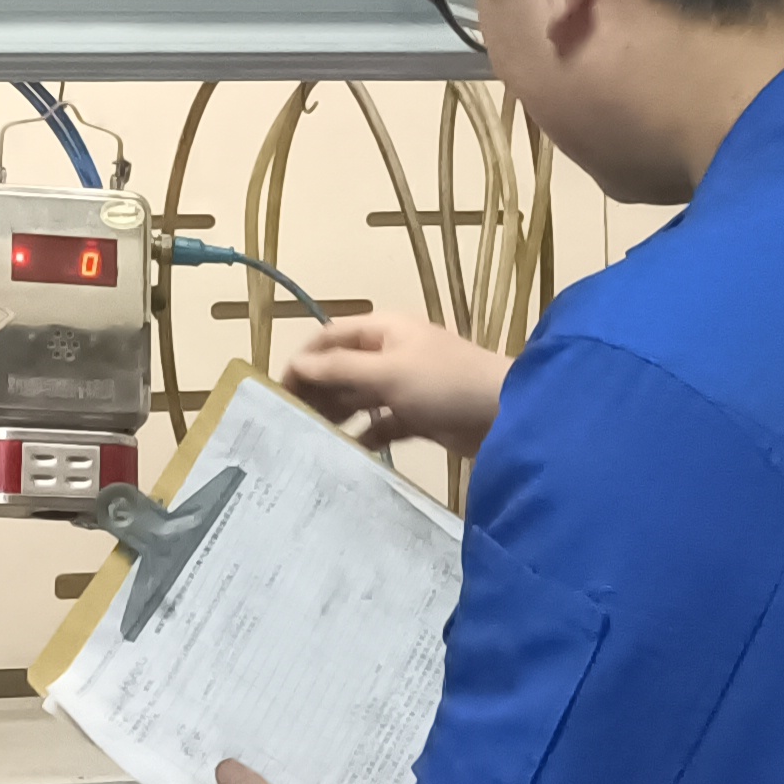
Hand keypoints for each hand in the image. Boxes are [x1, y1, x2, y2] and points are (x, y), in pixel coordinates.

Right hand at [275, 312, 506, 458]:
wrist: (507, 415)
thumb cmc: (445, 383)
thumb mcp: (388, 372)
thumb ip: (340, 370)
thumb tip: (297, 365)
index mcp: (384, 330)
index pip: (330, 338)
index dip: (303, 361)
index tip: (277, 392)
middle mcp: (391, 354)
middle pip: (342, 370)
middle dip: (316, 392)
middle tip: (289, 424)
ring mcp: (406, 386)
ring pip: (359, 399)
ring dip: (337, 415)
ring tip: (310, 441)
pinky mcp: (419, 417)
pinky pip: (381, 425)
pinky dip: (365, 436)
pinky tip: (346, 453)